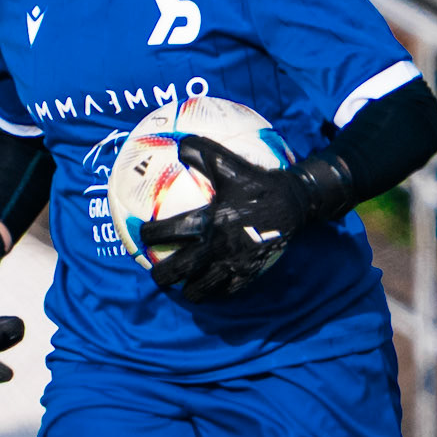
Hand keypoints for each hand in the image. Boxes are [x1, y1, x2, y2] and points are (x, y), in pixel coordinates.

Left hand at [140, 135, 309, 302]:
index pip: (169, 232)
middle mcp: (217, 245)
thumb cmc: (259, 183)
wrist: (294, 203)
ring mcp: (234, 263)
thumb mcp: (230, 164)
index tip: (143, 235)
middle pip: (180, 269)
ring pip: (202, 288)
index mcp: (209, 220)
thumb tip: (178, 143)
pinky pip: (227, 291)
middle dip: (163, 275)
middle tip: (156, 274)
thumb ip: (203, 153)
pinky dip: (216, 292)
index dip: (151, 235)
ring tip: (183, 288)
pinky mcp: (249, 273)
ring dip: (189, 290)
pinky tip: (212, 289)